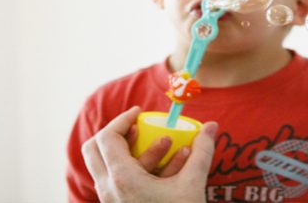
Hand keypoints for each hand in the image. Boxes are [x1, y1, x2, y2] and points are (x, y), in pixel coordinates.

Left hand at [81, 106, 217, 201]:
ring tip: (166, 147)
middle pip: (94, 149)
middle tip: (140, 127)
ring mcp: (111, 200)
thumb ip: (202, 152)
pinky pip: (118, 180)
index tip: (141, 112)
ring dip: (131, 150)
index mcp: (122, 180)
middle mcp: (109, 189)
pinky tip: (166, 169)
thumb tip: (212, 127)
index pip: (106, 137)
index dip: (122, 119)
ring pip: (106, 165)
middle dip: (116, 132)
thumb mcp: (193, 185)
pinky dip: (135, 167)